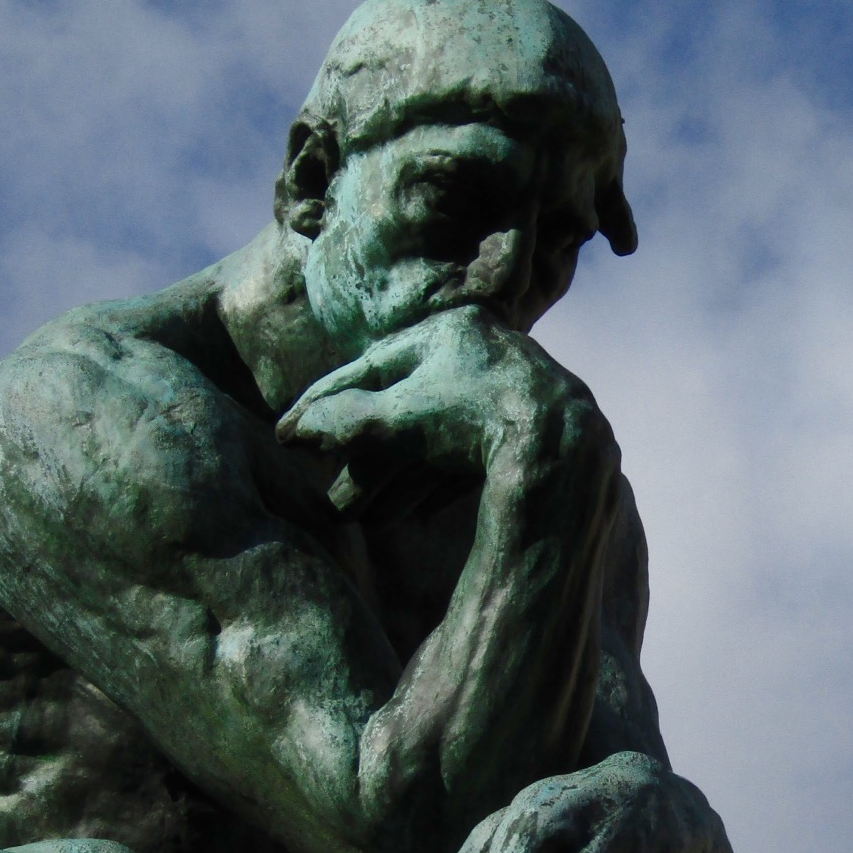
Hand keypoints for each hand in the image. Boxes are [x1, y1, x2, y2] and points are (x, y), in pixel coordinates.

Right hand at [276, 305, 605, 513]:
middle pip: (403, 409)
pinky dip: (441, 482)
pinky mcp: (534, 431)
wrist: (563, 448)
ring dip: (399, 479)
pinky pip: (473, 456)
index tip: (288, 435)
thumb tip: (295, 430)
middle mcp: (482, 353)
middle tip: (334, 498)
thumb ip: (346, 422)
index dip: (323, 405)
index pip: (368, 369)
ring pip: (437, 437)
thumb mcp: (400, 420)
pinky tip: (420, 514)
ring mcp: (511, 391)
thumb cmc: (478, 419)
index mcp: (447, 333)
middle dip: (365, 460)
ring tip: (370, 519)